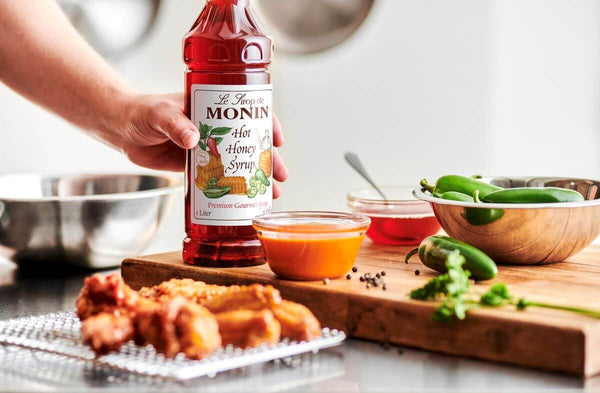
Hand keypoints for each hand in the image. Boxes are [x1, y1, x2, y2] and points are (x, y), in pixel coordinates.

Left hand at [120, 93, 287, 197]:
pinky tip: (245, 200)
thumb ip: (175, 124)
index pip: (248, 113)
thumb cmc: (142, 112)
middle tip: (281, 176)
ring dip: (256, 178)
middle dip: (268, 160)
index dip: (267, 125)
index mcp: (212, 109)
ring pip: (239, 163)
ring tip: (272, 194)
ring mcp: (209, 148)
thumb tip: (194, 139)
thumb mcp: (159, 114)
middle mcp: (216, 128)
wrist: (122, 129)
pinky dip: (234, 188)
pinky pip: (221, 177)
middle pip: (250, 143)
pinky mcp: (197, 166)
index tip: (278, 140)